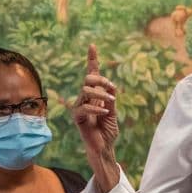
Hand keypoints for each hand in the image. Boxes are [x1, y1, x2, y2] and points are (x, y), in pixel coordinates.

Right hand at [73, 44, 118, 158]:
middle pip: (88, 79)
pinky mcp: (78, 117)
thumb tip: (111, 86)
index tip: (92, 46)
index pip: (92, 74)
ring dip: (101, 95)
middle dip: (101, 80)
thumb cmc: (108, 130)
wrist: (104, 146)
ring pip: (86, 91)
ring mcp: (80, 107)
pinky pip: (84, 107)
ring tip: (110, 104)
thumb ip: (110, 98)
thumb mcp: (113, 111)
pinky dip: (97, 108)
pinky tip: (105, 113)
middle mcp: (85, 98)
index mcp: (95, 95)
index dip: (92, 60)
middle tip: (112, 89)